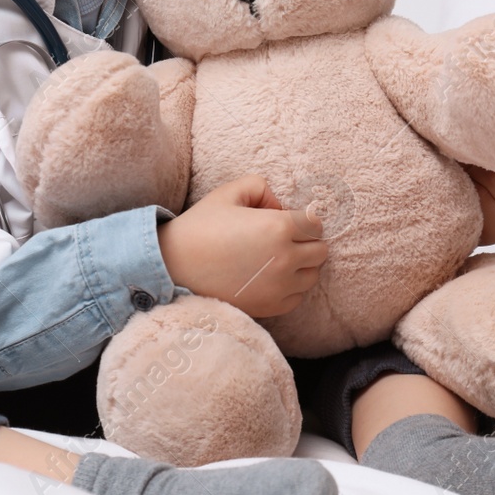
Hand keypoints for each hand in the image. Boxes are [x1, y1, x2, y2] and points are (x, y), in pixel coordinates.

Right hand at [157, 174, 326, 317]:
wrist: (174, 267)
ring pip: (312, 275)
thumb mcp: (228, 193)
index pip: (316, 224)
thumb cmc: (200, 227)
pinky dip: (290, 287)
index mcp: (278, 227)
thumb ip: (261, 187)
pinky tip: (269, 277)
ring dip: (302, 265)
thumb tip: (280, 206)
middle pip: (320, 251)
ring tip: (277, 258)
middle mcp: (285, 258)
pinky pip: (297, 296)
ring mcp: (280, 286)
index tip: (287, 219)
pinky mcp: (271, 307)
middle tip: (282, 238)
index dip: (302, 218)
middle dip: (306, 241)